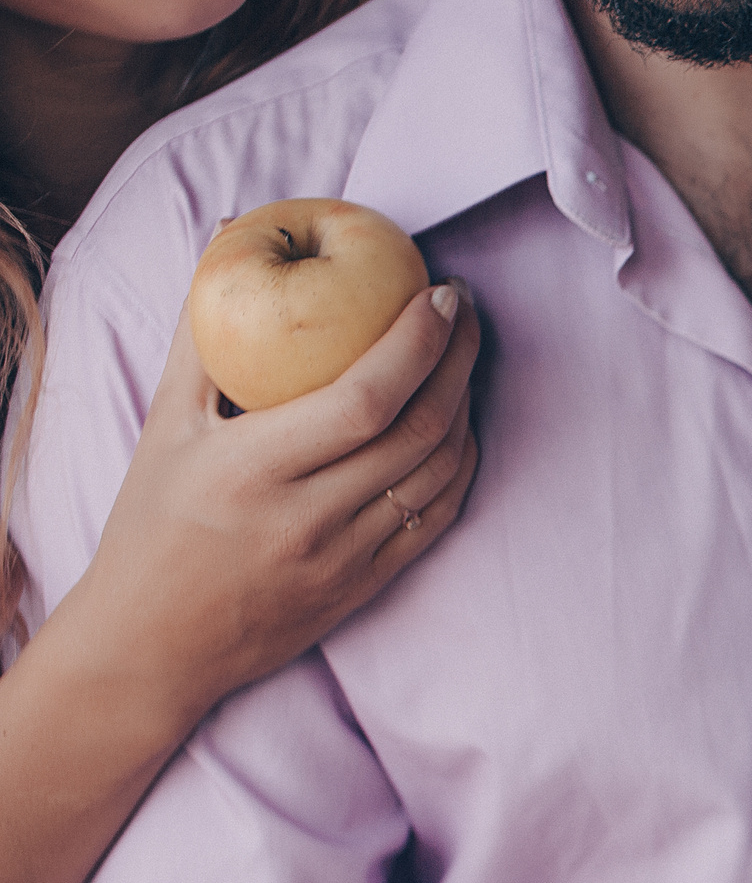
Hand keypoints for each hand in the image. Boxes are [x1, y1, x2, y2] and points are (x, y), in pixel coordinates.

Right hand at [58, 279, 478, 724]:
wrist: (154, 645)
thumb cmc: (153, 525)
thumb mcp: (164, 426)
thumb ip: (201, 333)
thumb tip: (233, 236)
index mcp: (254, 470)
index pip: (365, 400)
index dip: (419, 343)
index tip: (441, 294)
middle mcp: (310, 518)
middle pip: (419, 430)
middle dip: (459, 359)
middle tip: (465, 309)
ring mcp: (347, 558)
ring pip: (440, 473)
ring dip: (466, 406)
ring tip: (464, 355)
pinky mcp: (370, 586)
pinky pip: (438, 518)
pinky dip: (460, 465)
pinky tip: (457, 424)